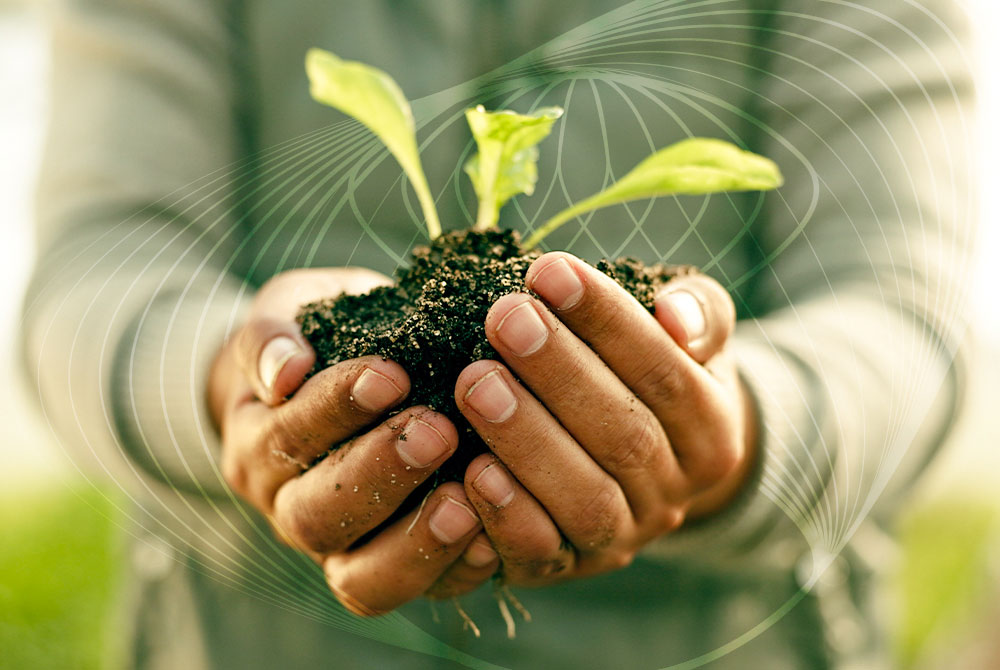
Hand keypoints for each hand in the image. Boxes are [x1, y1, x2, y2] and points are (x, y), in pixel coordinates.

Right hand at [209, 268, 497, 614]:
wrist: (331, 382)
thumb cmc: (319, 339)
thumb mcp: (289, 314)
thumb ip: (274, 333)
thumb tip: (285, 370)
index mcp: (260, 448)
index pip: (286, 439)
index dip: (335, 410)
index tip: (389, 375)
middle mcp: (291, 509)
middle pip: (319, 516)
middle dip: (379, 474)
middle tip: (436, 431)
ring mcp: (342, 551)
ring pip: (362, 577)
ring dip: (415, 541)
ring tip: (464, 499)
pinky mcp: (398, 571)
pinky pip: (419, 591)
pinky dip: (454, 571)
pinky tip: (491, 539)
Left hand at [455, 252, 756, 585]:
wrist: (648, 462)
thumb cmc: (654, 376)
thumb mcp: (691, 339)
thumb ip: (697, 314)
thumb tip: (677, 315)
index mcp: (712, 430)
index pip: (665, 371)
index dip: (607, 321)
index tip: (550, 271)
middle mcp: (675, 493)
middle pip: (623, 435)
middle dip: (559, 373)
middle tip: (504, 318)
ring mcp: (623, 537)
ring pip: (586, 499)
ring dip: (527, 439)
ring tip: (476, 382)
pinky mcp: (569, 566)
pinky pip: (543, 552)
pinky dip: (508, 516)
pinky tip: (471, 469)